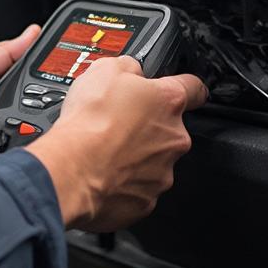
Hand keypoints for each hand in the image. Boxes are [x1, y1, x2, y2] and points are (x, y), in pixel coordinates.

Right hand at [28, 56, 206, 230]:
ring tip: (104, 148)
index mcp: (167, 102)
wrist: (73, 169)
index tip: (180, 88)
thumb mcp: (104, 69)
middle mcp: (173, 138)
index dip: (186, 85)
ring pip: (155, 158)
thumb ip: (129, 67)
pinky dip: (124, 179)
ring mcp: (163, 171)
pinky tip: (103, 170)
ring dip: (135, 153)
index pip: (194, 88)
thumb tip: (132, 72)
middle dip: (147, 124)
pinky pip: (140, 185)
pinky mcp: (148, 200)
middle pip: (169, 127)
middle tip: (117, 121)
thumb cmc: (90, 121)